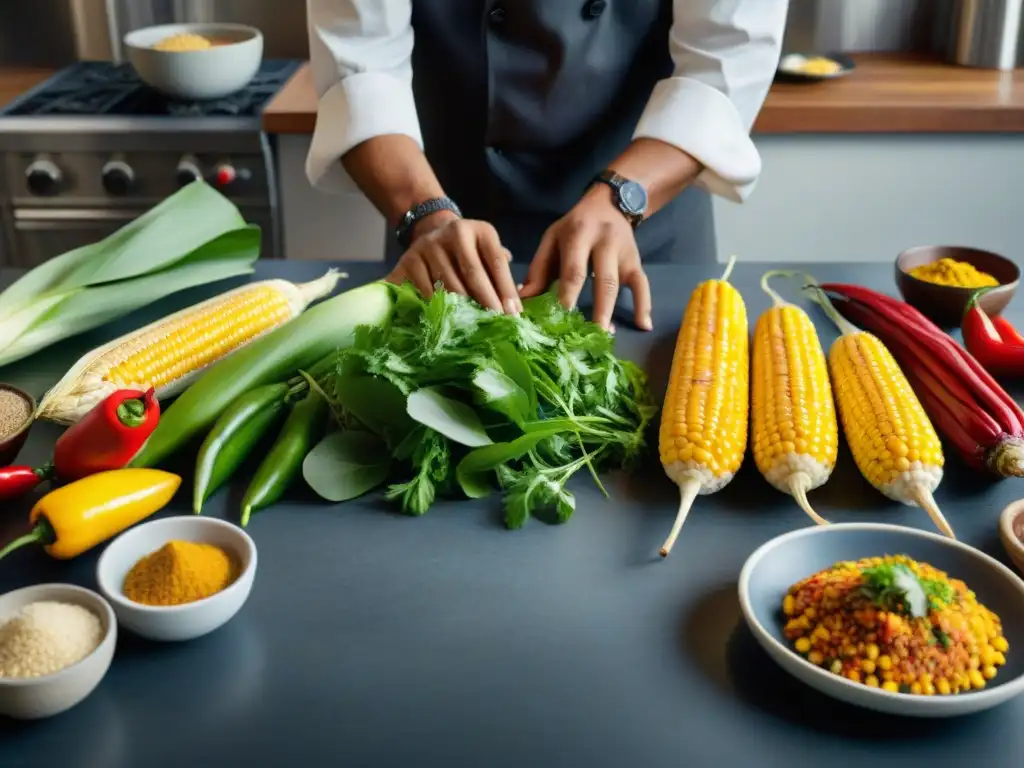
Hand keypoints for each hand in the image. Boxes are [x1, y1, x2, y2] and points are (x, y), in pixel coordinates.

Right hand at [386, 214, 520, 313]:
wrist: (430, 232)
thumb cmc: (468, 253)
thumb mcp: (487, 253)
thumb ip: (500, 274)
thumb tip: (514, 307)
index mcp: (480, 230)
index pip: (497, 262)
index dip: (506, 290)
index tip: (514, 314)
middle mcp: (454, 233)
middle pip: (473, 273)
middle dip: (487, 302)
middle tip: (495, 324)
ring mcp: (429, 245)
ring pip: (448, 286)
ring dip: (462, 309)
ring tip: (472, 327)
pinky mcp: (408, 261)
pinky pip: (425, 292)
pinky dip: (436, 309)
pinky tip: (444, 322)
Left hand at [520, 185, 651, 330]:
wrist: (609, 203)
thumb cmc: (574, 226)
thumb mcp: (552, 239)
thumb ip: (538, 269)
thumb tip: (523, 299)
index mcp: (579, 235)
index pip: (574, 270)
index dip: (567, 296)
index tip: (559, 320)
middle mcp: (604, 242)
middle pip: (602, 279)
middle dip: (597, 309)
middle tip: (588, 335)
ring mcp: (623, 252)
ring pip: (620, 284)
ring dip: (613, 311)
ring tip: (606, 336)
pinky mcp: (636, 260)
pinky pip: (643, 284)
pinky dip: (645, 305)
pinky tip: (644, 326)